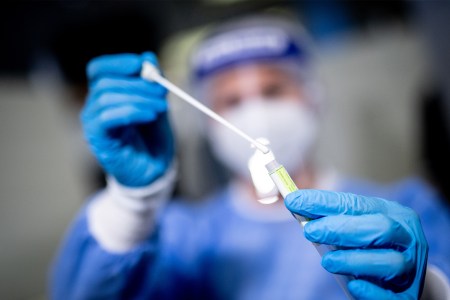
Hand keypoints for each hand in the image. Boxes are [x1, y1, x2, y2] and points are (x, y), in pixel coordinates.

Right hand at [81, 52, 173, 186]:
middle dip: (138, 83)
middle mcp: (94, 107)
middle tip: (163, 91)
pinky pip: (106, 117)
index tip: (142, 64)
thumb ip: (152, 83)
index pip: (99, 69)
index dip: (118, 63)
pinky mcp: (98, 139)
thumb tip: (148, 57)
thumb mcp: (157, 105)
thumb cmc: (153, 139)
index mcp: (106, 95)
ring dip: (139, 98)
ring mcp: (93, 124)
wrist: (154, 171)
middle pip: (106, 82)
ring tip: (161, 107)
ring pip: (106, 97)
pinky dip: (131, 111)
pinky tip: (150, 115)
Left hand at [285, 190, 427, 298]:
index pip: (357, 204)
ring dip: (354, 259)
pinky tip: (354, 284)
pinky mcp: (408, 295)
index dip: (324, 202)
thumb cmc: (372, 248)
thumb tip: (296, 204)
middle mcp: (407, 238)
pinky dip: (372, 290)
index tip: (295, 201)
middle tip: (310, 231)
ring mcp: (412, 267)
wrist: (403, 281)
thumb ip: (333, 218)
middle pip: (380, 228)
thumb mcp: (357, 228)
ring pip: (390, 261)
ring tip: (327, 262)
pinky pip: (392, 295)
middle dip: (342, 229)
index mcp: (393, 214)